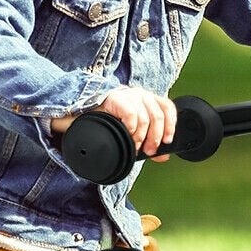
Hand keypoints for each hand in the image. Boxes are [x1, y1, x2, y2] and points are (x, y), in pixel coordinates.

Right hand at [52, 85, 176, 159]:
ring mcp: (128, 94)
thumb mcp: (131, 133)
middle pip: (158, 115)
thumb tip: (164, 157)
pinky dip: (131, 129)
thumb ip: (147, 141)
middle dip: (156, 137)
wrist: (80, 116)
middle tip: (149, 151)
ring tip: (134, 146)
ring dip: (141, 137)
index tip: (167, 141)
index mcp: (146, 99)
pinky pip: (131, 115)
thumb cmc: (107, 124)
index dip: (171, 125)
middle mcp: (140, 94)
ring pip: (146, 118)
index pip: (167, 107)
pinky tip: (126, 135)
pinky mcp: (116, 98)